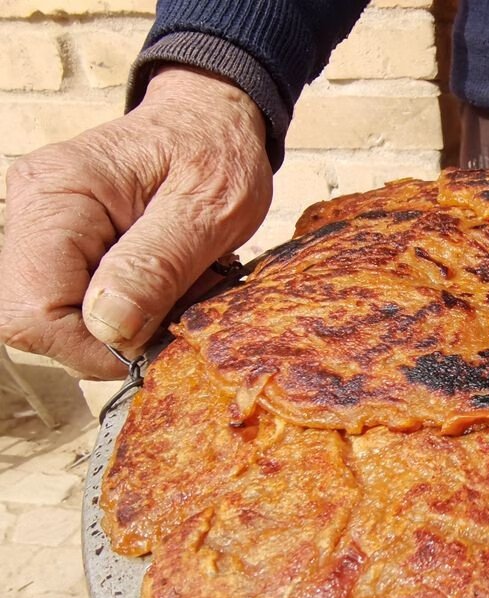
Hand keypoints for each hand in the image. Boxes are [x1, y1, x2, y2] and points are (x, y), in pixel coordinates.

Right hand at [0, 66, 272, 378]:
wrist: (213, 121)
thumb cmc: (215, 152)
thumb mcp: (207, 208)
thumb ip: (157, 267)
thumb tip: (109, 328)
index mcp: (56, 196)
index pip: (32, 311)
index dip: (93, 346)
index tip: (157, 338)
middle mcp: (32, 212)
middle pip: (36, 322)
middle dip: (113, 336)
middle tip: (177, 304)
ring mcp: (43, 231)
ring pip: (60, 322)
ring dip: (126, 326)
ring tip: (176, 288)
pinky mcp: (65, 247)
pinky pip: (81, 306)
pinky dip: (129, 313)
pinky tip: (164, 286)